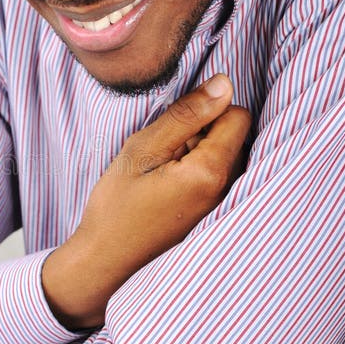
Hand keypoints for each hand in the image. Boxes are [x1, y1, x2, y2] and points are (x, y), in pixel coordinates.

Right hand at [42, 74, 250, 329]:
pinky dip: (199, 173)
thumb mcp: (143, 150)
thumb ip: (186, 114)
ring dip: (201, 152)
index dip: (206, 110)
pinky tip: (171, 189)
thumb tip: (224, 83)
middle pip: (235, 136)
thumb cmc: (117, 206)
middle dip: (205, 132)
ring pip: (227, 155)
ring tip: (165, 172)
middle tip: (166, 153)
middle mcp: (228, 191)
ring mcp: (224, 207)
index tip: (175, 129)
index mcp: (211, 172)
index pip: (238, 115)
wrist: (107, 260)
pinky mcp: (216, 216)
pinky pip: (219, 178)